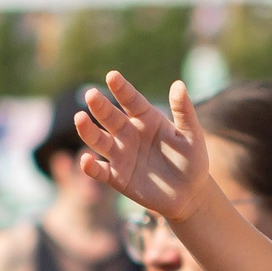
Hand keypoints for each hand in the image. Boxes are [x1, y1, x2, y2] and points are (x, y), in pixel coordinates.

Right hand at [75, 74, 211, 221]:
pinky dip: (90, 166)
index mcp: (147, 119)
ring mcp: (121, 155)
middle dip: (100, 106)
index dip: (122, 89)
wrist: (189, 194)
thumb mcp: (192, 136)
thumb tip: (179, 84)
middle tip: (91, 94)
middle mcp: (130, 134)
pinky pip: (100, 171)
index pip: (132, 101)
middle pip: (111, 118)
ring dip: (88, 131)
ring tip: (80, 118)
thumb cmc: (192, 161)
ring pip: (99, 141)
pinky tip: (86, 160)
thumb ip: (184, 112)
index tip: (112, 76)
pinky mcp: (117, 177)